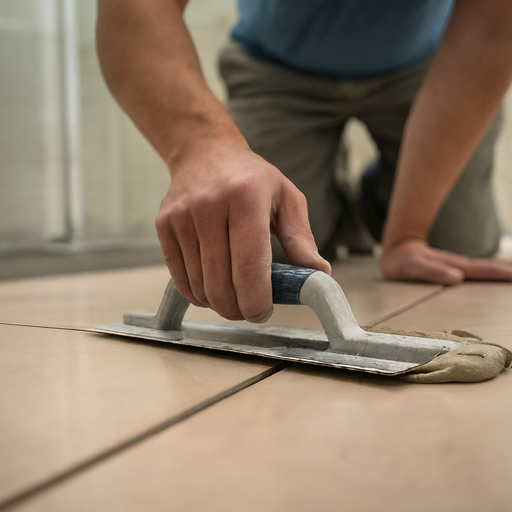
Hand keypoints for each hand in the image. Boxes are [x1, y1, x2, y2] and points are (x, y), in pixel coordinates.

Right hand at [156, 140, 330, 321]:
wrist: (204, 153)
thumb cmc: (252, 178)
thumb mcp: (286, 198)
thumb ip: (301, 238)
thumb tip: (318, 274)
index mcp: (246, 198)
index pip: (249, 266)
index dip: (256, 300)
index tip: (262, 312)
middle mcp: (209, 206)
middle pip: (220, 283)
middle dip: (237, 309)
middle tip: (249, 309)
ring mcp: (181, 217)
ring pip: (198, 285)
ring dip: (218, 303)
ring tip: (233, 296)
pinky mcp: (163, 226)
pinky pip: (179, 278)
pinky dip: (197, 293)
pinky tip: (212, 287)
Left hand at [381, 239, 511, 284]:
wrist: (398, 250)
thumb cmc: (404, 262)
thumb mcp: (414, 266)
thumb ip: (433, 271)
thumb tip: (457, 277)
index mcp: (455, 267)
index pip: (484, 271)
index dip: (501, 274)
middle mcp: (461, 267)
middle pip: (490, 270)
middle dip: (508, 273)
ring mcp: (460, 269)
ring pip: (487, 271)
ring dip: (504, 274)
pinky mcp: (456, 272)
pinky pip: (479, 274)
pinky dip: (493, 275)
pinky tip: (499, 278)